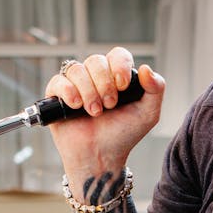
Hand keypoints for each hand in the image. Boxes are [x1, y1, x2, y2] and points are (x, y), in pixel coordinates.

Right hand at [45, 47, 164, 180]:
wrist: (102, 157)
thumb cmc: (123, 135)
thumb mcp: (148, 114)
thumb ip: (156, 88)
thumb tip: (146, 67)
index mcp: (116, 76)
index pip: (117, 55)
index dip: (119, 66)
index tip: (123, 87)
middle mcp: (94, 77)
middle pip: (96, 60)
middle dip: (104, 84)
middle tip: (109, 106)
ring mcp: (75, 85)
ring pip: (77, 69)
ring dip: (88, 91)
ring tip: (94, 112)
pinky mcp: (56, 96)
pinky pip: (58, 80)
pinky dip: (68, 91)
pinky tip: (76, 106)